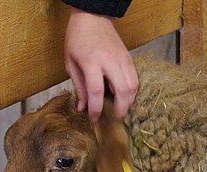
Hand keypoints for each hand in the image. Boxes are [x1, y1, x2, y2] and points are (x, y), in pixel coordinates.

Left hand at [64, 8, 138, 122]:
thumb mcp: (70, 63)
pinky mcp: (129, 58)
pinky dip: (132, 91)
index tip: (94, 119)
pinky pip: (135, 78)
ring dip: (129, 101)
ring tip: (120, 109)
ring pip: (133, 85)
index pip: (96, 92)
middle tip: (114, 118)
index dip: (96, 109)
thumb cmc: (77, 39)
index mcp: (91, 62)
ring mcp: (122, 59)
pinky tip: (125, 97)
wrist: (92, 17)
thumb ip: (78, 86)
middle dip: (120, 108)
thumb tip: (82, 108)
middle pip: (122, 90)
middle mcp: (110, 61)